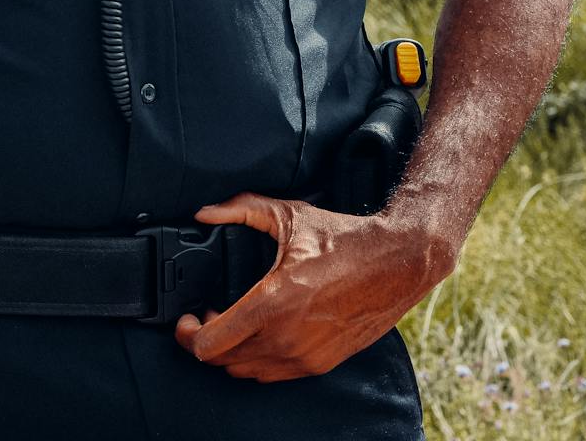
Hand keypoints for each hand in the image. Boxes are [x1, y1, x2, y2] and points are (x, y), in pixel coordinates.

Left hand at [172, 192, 454, 381]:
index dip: (188, 334)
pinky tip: (259, 333)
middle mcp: (286, 337)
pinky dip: (257, 360)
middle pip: (223, 361)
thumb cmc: (345, 239)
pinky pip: (273, 375)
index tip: (186, 317)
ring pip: (246, 372)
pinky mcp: (321, 364)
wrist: (398, 263)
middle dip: (204, 340)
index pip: (211, 343)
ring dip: (231, 352)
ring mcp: (305, 355)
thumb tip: (203, 212)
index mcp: (273, 303)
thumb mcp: (288, 215)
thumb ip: (239, 209)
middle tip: (205, 315)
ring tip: (231, 323)